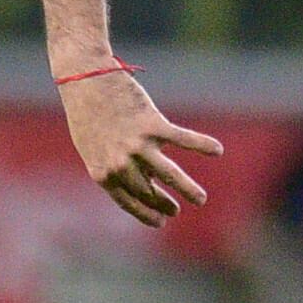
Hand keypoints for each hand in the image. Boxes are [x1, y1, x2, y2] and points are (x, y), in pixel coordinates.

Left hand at [60, 69, 223, 226]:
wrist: (84, 79)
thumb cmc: (87, 114)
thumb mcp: (93, 146)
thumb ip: (117, 164)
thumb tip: (146, 178)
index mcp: (101, 171)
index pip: (128, 201)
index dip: (146, 213)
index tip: (161, 222)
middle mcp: (119, 163)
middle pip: (149, 190)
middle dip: (165, 203)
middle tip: (178, 209)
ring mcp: (136, 145)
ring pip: (169, 174)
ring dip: (187, 189)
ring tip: (200, 200)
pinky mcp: (152, 124)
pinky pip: (183, 139)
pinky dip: (202, 144)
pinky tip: (217, 150)